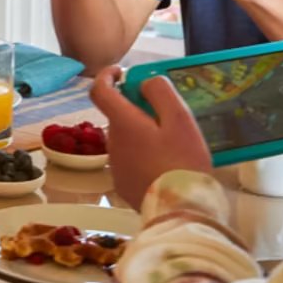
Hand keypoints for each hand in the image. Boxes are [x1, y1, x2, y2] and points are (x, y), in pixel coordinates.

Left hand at [90, 66, 212, 209]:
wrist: (179, 210)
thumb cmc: (182, 161)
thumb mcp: (180, 119)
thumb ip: (160, 92)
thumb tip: (144, 82)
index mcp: (123, 123)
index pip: (99, 90)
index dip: (106, 75)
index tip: (121, 72)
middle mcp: (112, 142)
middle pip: (119, 115)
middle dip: (137, 108)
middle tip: (168, 114)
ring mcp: (116, 165)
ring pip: (126, 138)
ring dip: (142, 133)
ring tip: (174, 143)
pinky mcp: (123, 183)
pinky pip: (131, 159)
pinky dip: (144, 154)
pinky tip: (167, 164)